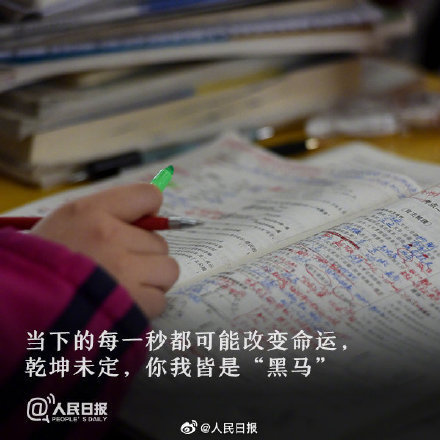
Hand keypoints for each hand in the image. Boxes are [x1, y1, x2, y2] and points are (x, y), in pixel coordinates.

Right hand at [31, 183, 178, 318]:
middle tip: (118, 265)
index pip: (148, 196)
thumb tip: (155, 209)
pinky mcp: (133, 305)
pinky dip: (146, 304)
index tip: (138, 225)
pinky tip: (122, 303)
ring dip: (151, 280)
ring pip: (167, 270)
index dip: (149, 211)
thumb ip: (110, 211)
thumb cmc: (48, 260)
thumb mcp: (67, 221)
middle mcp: (111, 237)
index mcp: (91, 212)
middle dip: (144, 255)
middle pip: (160, 242)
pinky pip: (160, 300)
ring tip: (123, 285)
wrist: (24, 305)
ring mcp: (124, 272)